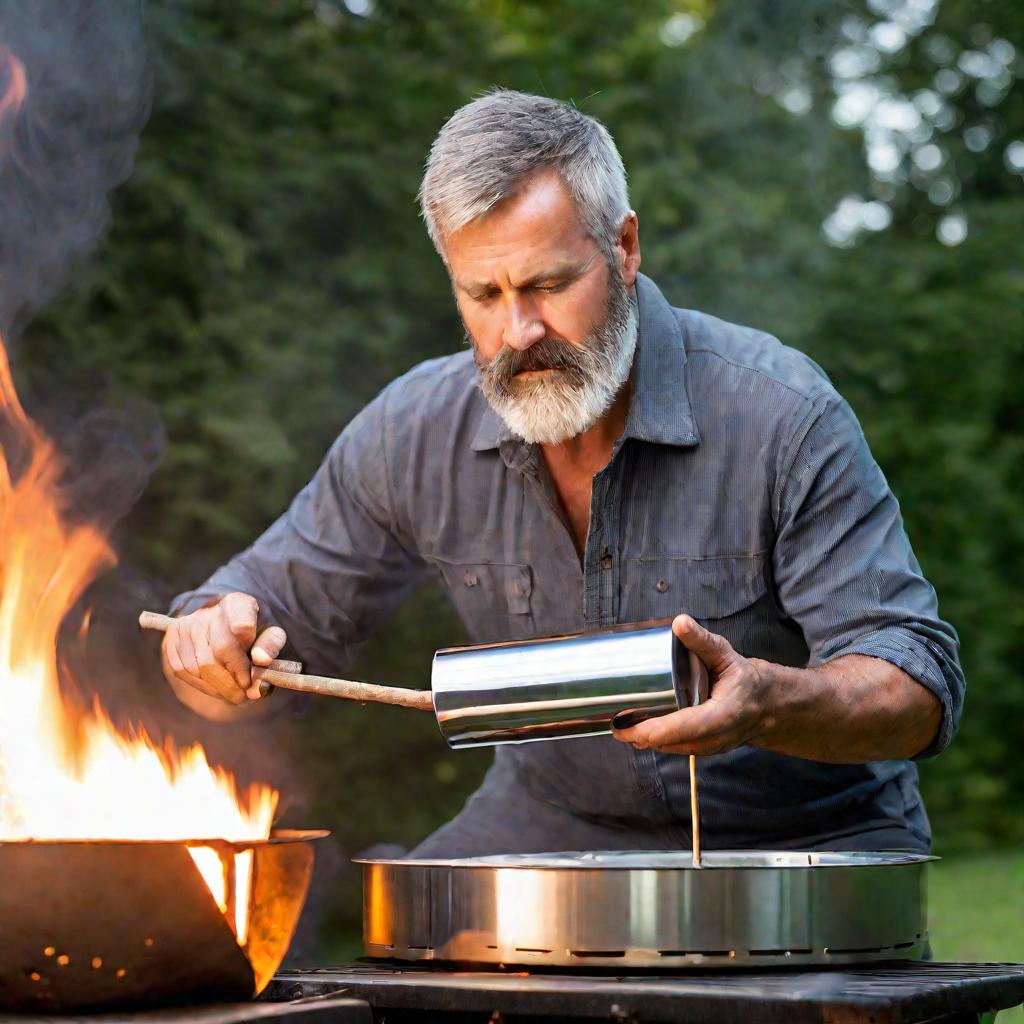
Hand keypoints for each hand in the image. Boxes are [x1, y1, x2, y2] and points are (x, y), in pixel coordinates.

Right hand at [160, 592, 286, 703]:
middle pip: (219, 651)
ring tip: (232, 694)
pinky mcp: (173, 637)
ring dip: (217, 688)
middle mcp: (210, 611)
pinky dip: (200, 685)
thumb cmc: (252, 634)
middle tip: (244, 695)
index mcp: (239, 603)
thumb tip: (262, 660)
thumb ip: (271, 646)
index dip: (245, 633)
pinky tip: (214, 688)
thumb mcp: (271, 635)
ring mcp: (188, 623)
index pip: (240, 613)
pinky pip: (181, 669)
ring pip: (198, 665)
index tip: (257, 660)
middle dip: (233, 681)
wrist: (225, 628)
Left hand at [612, 614, 768, 755]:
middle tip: (614, 724)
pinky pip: (675, 747)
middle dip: (641, 736)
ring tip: (620, 726)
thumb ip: (701, 641)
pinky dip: (655, 740)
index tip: (631, 729)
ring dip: (645, 740)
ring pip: (671, 748)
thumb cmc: (745, 679)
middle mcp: (716, 737)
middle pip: (672, 742)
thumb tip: (679, 623)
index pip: (687, 727)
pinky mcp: (702, 749)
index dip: (657, 730)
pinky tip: (636, 731)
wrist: (767, 706)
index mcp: (723, 714)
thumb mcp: (725, 655)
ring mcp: (709, 747)